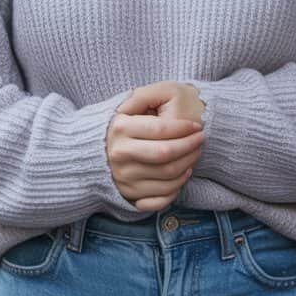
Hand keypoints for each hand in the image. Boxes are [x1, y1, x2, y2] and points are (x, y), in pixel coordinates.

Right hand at [106, 81, 205, 210]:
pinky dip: (176, 189)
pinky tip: (183, 174)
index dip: (184, 128)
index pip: (160, 129)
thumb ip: (142, 96)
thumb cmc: (126, 121)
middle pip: (165, 154)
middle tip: (200, 139)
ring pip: (167, 177)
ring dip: (188, 165)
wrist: (94, 149)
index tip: (197, 126)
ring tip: (195, 153)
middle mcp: (119, 154)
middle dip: (189, 147)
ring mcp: (123, 177)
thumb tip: (153, 104)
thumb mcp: (133, 101)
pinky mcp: (128, 195)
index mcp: (120, 128)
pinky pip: (159, 199)